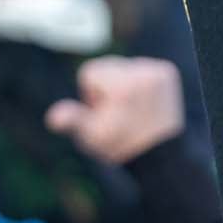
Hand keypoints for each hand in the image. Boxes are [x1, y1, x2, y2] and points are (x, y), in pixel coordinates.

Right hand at [44, 55, 184, 164]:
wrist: (160, 155)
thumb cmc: (120, 146)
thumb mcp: (92, 136)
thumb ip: (73, 120)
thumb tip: (53, 118)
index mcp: (121, 86)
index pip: (89, 72)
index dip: (92, 96)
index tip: (106, 114)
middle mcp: (141, 73)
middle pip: (108, 67)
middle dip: (108, 89)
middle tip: (120, 114)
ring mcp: (157, 71)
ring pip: (125, 68)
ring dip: (125, 85)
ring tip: (134, 110)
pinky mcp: (168, 72)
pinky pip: (143, 69)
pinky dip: (142, 83)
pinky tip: (146, 103)